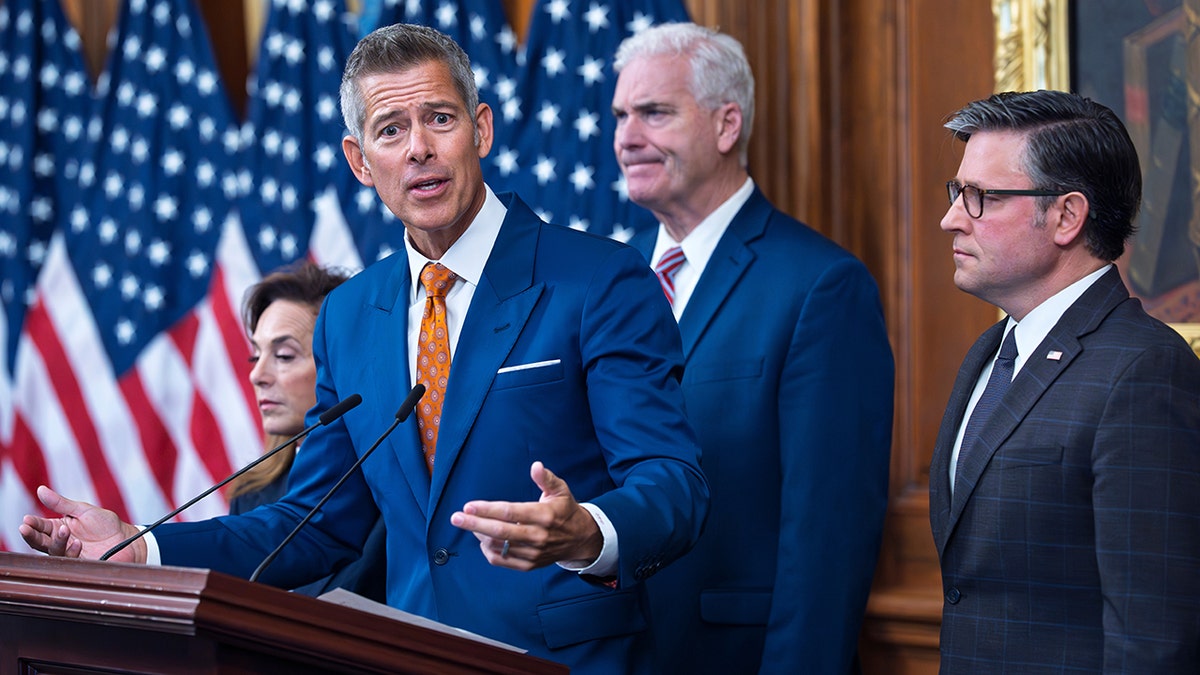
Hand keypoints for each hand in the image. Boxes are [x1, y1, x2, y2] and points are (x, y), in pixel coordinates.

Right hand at [18, 486, 145, 562]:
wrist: (127, 539)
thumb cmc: (106, 524)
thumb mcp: (83, 510)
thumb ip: (61, 503)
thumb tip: (40, 489)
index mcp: (59, 528)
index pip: (40, 527)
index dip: (32, 524)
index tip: (26, 520)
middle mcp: (61, 543)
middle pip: (40, 542)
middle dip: (31, 536)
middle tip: (25, 528)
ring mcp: (70, 555)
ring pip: (54, 552)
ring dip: (57, 541)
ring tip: (64, 530)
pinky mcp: (81, 564)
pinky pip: (71, 561)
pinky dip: (72, 551)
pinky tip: (77, 543)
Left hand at [450, 461, 602, 569]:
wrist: (580, 539)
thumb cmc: (565, 510)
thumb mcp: (561, 490)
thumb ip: (546, 478)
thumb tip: (536, 466)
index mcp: (544, 515)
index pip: (510, 512)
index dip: (487, 509)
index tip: (468, 505)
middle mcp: (538, 536)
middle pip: (500, 532)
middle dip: (474, 524)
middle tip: (455, 518)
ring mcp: (534, 553)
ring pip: (499, 546)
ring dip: (480, 535)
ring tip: (470, 524)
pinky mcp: (530, 564)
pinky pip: (503, 560)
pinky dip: (489, 551)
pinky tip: (483, 540)